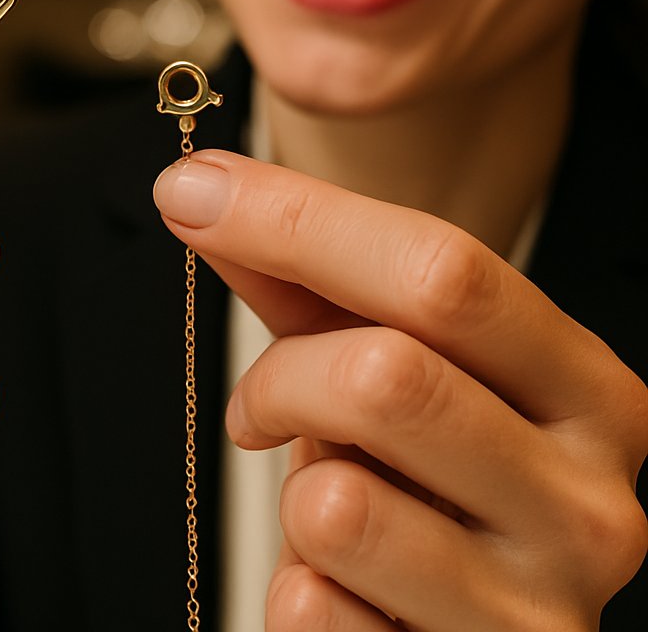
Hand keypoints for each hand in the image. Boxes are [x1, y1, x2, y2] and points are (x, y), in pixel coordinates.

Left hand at [154, 150, 647, 630]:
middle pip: (386, 377)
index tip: (192, 189)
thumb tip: (202, 191)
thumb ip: (306, 276)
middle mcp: (585, 495)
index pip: (443, 272)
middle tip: (262, 403)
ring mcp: (539, 607)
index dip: (297, 220)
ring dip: (294, 489)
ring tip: (330, 494)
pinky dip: (298, 580)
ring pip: (335, 504)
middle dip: (281, 379)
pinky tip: (346, 580)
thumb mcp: (386, 357)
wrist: (466, 621)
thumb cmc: (426, 472)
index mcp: (582, 387)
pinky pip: (312, 607)